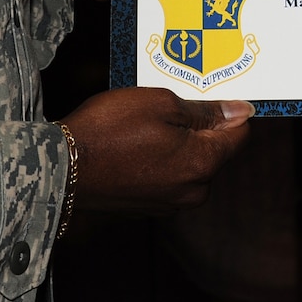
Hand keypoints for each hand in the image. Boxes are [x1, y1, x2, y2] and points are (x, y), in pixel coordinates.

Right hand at [62, 88, 252, 212]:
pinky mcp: (149, 208)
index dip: (229, 109)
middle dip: (199, 127)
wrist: (61, 170)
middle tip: (169, 102)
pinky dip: (160, 160)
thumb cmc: (109, 130)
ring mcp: (170, 204)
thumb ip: (204, 110)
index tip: (209, 93)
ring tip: (146, 122)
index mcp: (203, 164)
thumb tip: (240, 111)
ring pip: (190, 164)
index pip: (241, 133)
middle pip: (215, 150)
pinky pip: (169, 177)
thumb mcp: (161, 103)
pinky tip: (135, 144)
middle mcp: (193, 191)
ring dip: (178, 143)